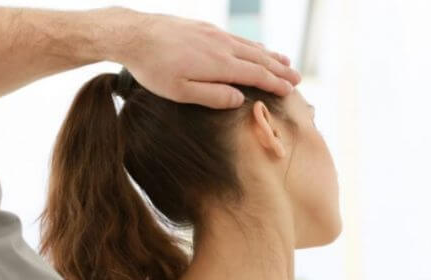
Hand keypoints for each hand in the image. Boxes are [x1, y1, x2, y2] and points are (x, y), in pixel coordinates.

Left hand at [107, 8, 301, 108]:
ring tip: (285, 63)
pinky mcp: (204, 28)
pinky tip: (254, 48)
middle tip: (297, 80)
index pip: (256, 75)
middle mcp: (222, 45)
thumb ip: (212, 96)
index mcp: (219, 64)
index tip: (289, 91)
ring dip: (269, 56)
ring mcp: (214, 34)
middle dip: (279, 70)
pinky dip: (252, 45)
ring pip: (249, 46)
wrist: (134, 35)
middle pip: (259, 58)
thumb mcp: (180, 91)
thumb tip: (240, 100)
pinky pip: (236, 38)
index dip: (274, 84)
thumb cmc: (153, 68)